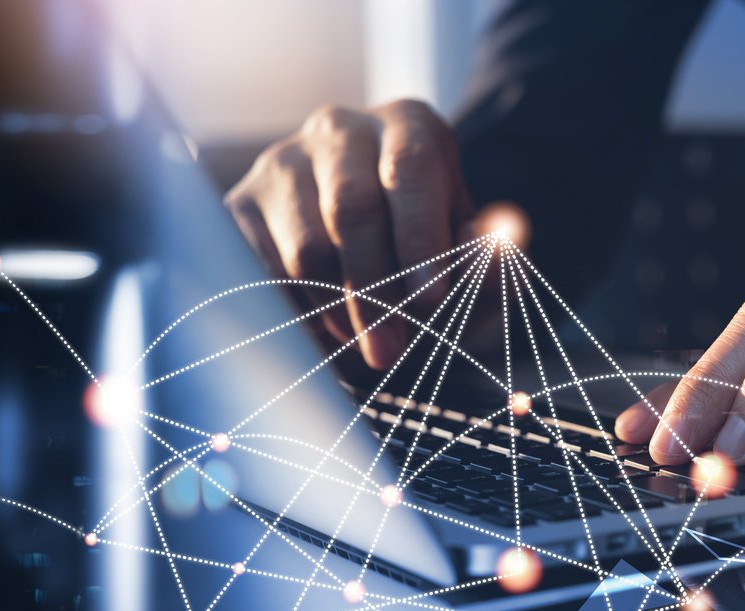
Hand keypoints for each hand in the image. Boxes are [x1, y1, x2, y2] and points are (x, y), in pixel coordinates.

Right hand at [224, 100, 488, 368]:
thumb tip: (507, 236)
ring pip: (304, 246)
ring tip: (361, 340)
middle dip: (375, 290)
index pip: (410, 170)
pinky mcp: (238, 207)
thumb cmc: (427, 267)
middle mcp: (340, 129)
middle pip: (352, 206)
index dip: (421, 239)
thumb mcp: (472, 271)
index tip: (430, 302)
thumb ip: (493, 259)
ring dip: (336, 309)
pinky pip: (258, 272)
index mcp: (408, 125)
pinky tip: (321, 326)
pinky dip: (293, 313)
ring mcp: (282, 164)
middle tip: (391, 351)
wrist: (366, 268)